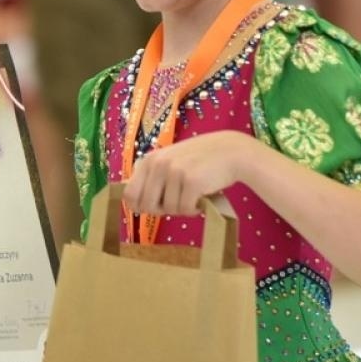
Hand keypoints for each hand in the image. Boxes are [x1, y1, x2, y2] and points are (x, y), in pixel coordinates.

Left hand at [124, 131, 262, 216]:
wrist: (230, 151)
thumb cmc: (198, 160)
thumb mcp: (169, 161)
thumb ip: (152, 176)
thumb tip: (132, 203)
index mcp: (149, 160)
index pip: (129, 194)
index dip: (140, 205)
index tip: (156, 205)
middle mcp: (158, 164)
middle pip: (146, 206)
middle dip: (162, 210)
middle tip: (177, 202)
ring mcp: (174, 172)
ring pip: (169, 210)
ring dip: (182, 209)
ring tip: (193, 195)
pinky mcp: (192, 182)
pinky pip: (186, 210)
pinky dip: (194, 210)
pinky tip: (202, 198)